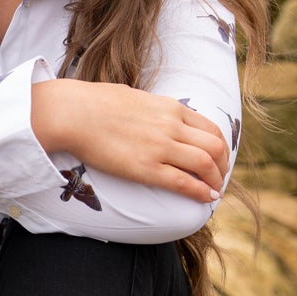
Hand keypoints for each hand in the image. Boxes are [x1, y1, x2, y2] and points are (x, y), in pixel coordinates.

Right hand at [32, 83, 228, 202]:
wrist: (73, 113)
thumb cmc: (95, 103)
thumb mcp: (135, 97)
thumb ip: (152, 109)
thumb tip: (155, 115)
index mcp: (170, 107)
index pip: (210, 127)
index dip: (220, 146)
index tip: (218, 157)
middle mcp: (171, 126)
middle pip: (215, 146)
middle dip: (223, 164)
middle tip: (219, 176)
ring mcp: (160, 147)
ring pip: (206, 164)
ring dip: (215, 180)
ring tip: (213, 190)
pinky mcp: (146, 168)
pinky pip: (184, 182)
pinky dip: (201, 192)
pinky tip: (207, 198)